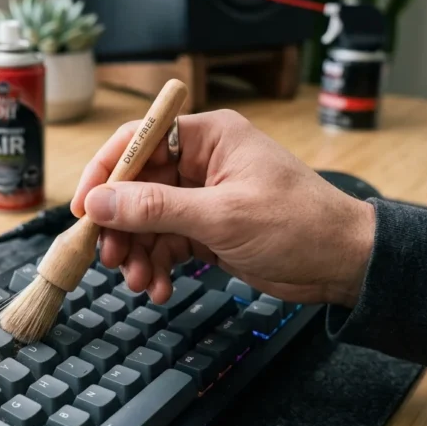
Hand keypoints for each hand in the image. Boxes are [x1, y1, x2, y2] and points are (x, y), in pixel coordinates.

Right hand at [71, 109, 375, 307]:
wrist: (343, 264)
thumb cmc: (299, 225)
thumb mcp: (221, 217)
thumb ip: (155, 209)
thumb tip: (99, 203)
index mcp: (208, 137)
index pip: (138, 141)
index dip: (105, 173)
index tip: (84, 209)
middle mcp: (201, 162)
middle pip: (136, 187)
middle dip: (121, 227)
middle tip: (110, 259)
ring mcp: (202, 197)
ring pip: (147, 221)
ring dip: (138, 254)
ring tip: (141, 283)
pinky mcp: (206, 228)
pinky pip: (165, 243)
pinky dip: (158, 266)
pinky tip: (160, 288)